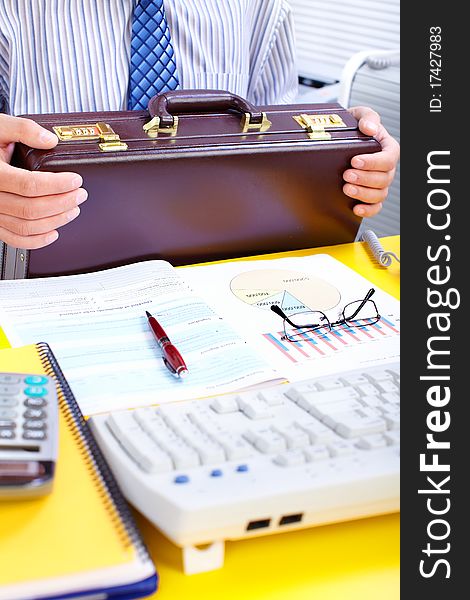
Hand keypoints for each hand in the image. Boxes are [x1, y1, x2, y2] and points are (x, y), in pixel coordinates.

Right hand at [0, 114, 86, 248]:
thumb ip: (23, 129)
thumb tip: (50, 140)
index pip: (29, 185)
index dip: (57, 184)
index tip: (76, 180)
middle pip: (31, 208)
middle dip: (62, 203)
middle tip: (80, 195)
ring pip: (25, 226)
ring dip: (54, 221)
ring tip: (73, 210)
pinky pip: (14, 239)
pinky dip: (35, 241)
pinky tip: (53, 232)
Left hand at [343, 106, 399, 217]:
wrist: (337, 138)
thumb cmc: (352, 127)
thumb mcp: (359, 115)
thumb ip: (367, 117)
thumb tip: (370, 128)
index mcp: (387, 147)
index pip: (389, 157)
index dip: (373, 162)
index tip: (355, 161)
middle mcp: (385, 167)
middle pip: (384, 178)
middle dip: (364, 178)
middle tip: (346, 175)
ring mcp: (378, 183)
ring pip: (379, 194)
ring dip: (363, 194)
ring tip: (346, 188)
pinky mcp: (369, 195)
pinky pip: (375, 207)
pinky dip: (367, 210)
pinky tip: (355, 208)